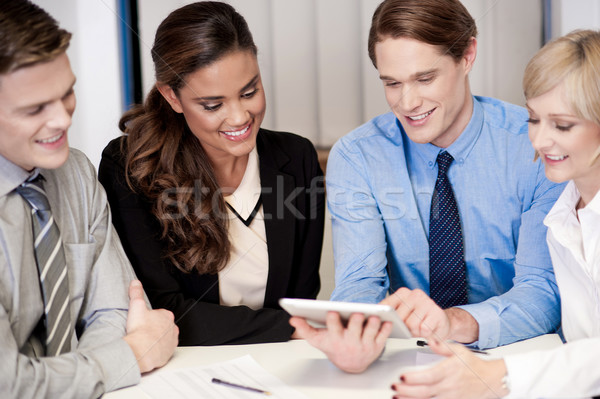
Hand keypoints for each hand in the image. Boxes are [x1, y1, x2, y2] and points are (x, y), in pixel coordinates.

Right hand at [123, 280, 178, 372]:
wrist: (140, 351)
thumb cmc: (139, 330)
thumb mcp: (136, 306)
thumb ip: (136, 293)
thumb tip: (135, 283)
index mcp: (167, 316)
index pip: (160, 314)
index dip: (149, 318)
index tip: (142, 322)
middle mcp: (172, 328)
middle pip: (163, 326)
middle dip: (154, 329)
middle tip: (142, 332)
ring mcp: (172, 342)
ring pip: (164, 338)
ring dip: (156, 340)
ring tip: (144, 342)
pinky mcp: (169, 354)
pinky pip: (163, 351)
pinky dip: (157, 351)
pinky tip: (148, 351)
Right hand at [289, 311, 391, 372]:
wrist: (350, 364)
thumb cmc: (334, 346)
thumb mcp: (318, 339)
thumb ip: (304, 328)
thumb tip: (292, 318)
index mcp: (335, 339)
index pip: (333, 329)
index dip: (333, 321)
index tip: (332, 311)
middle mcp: (350, 343)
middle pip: (353, 331)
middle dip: (355, 322)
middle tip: (357, 313)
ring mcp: (365, 345)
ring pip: (370, 333)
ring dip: (372, 325)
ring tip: (374, 316)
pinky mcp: (377, 346)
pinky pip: (383, 336)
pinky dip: (385, 329)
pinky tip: (386, 320)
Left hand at [382, 288, 449, 339]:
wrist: (443, 322)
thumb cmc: (420, 320)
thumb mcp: (403, 314)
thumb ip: (391, 314)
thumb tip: (376, 320)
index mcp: (403, 293)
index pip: (386, 305)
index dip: (383, 317)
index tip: (382, 323)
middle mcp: (415, 294)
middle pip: (398, 317)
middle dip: (402, 327)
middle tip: (409, 327)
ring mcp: (427, 302)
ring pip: (411, 325)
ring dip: (414, 331)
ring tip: (419, 328)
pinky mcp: (437, 313)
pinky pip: (423, 329)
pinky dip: (424, 334)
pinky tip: (427, 329)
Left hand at [391, 338, 507, 398]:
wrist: (491, 380)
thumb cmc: (474, 365)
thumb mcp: (459, 350)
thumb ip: (442, 346)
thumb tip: (430, 338)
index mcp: (449, 371)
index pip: (429, 376)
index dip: (414, 378)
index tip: (402, 377)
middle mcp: (449, 386)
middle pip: (425, 391)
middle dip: (407, 391)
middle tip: (394, 388)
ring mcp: (450, 397)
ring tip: (396, 398)